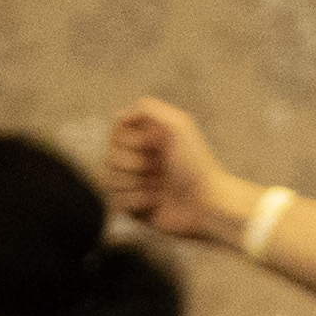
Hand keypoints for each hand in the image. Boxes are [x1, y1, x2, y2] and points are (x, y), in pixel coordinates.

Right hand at [104, 94, 253, 244]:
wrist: (206, 204)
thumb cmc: (196, 165)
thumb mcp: (178, 125)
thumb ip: (146, 109)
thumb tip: (118, 116)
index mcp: (145, 138)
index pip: (115, 132)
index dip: (130, 140)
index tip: (154, 145)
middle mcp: (137, 159)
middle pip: (109, 156)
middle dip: (134, 164)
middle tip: (159, 169)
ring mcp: (133, 183)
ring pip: (109, 179)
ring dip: (136, 183)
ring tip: (159, 187)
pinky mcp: (132, 206)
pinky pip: (115, 200)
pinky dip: (138, 201)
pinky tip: (156, 202)